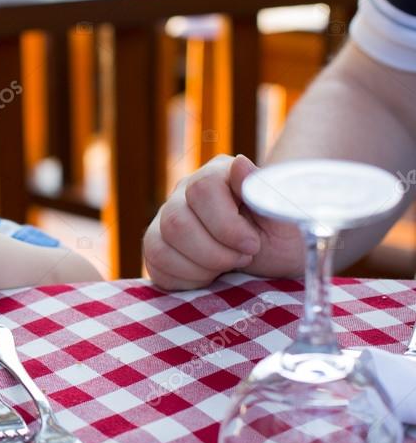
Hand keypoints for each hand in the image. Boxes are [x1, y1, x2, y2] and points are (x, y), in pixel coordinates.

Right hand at [143, 154, 304, 289]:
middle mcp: (184, 191)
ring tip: (228, 267)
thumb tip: (239, 163)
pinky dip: (185, 279)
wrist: (276, 258)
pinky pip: (154, 265)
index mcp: (218, 174)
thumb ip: (265, 191)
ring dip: (201, 268)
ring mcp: (166, 217)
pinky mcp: (158, 245)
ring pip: (159, 245)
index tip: (252, 245)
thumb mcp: (287, 216)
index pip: (202, 189)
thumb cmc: (284, 234)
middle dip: (213, 253)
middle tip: (243, 259)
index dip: (226, 225)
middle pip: (176, 222)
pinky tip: (209, 275)